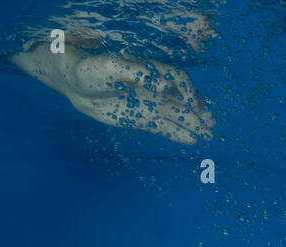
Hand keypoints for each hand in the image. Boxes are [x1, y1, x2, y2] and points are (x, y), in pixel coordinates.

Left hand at [66, 54, 214, 144]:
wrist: (75, 86)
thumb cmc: (89, 71)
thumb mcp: (109, 67)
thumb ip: (137, 73)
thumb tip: (166, 85)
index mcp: (150, 72)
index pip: (177, 79)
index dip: (187, 90)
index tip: (190, 102)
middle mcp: (155, 89)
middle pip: (184, 98)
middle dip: (198, 110)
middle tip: (210, 122)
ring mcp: (150, 105)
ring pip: (178, 115)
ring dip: (194, 123)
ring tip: (209, 133)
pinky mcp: (143, 119)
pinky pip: (165, 128)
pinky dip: (179, 134)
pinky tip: (192, 140)